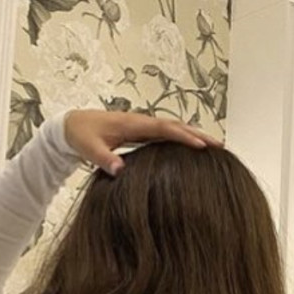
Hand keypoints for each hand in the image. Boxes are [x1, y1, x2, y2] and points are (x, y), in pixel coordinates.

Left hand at [63, 109, 221, 175]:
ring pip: (174, 129)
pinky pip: (167, 134)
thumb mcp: (89, 149)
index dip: (183, 137)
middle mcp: (141, 122)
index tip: (201, 146)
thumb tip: (119, 171)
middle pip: (176, 125)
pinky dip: (183, 139)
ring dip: (194, 135)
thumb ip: (104, 159)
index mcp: (132, 124)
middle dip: (198, 134)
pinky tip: (194, 149)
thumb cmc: (81, 136)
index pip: (164, 128)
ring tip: (214, 148)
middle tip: (220, 145)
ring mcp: (143, 127)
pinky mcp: (142, 133)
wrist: (73, 125)